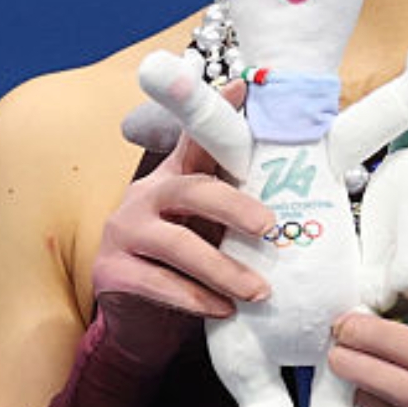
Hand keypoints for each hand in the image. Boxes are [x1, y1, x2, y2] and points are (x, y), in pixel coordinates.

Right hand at [90, 85, 270, 369]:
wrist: (136, 319)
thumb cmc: (181, 267)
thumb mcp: (205, 228)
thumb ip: (232, 204)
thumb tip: (295, 189)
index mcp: (171, 179)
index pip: (194, 140)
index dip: (218, 113)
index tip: (245, 87)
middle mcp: (143, 198)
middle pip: (190, 190)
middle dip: (234, 207)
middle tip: (269, 227)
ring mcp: (123, 233)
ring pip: (177, 244)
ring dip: (223, 269)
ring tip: (259, 290)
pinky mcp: (112, 271)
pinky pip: (158, 282)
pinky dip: (196, 298)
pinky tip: (223, 309)